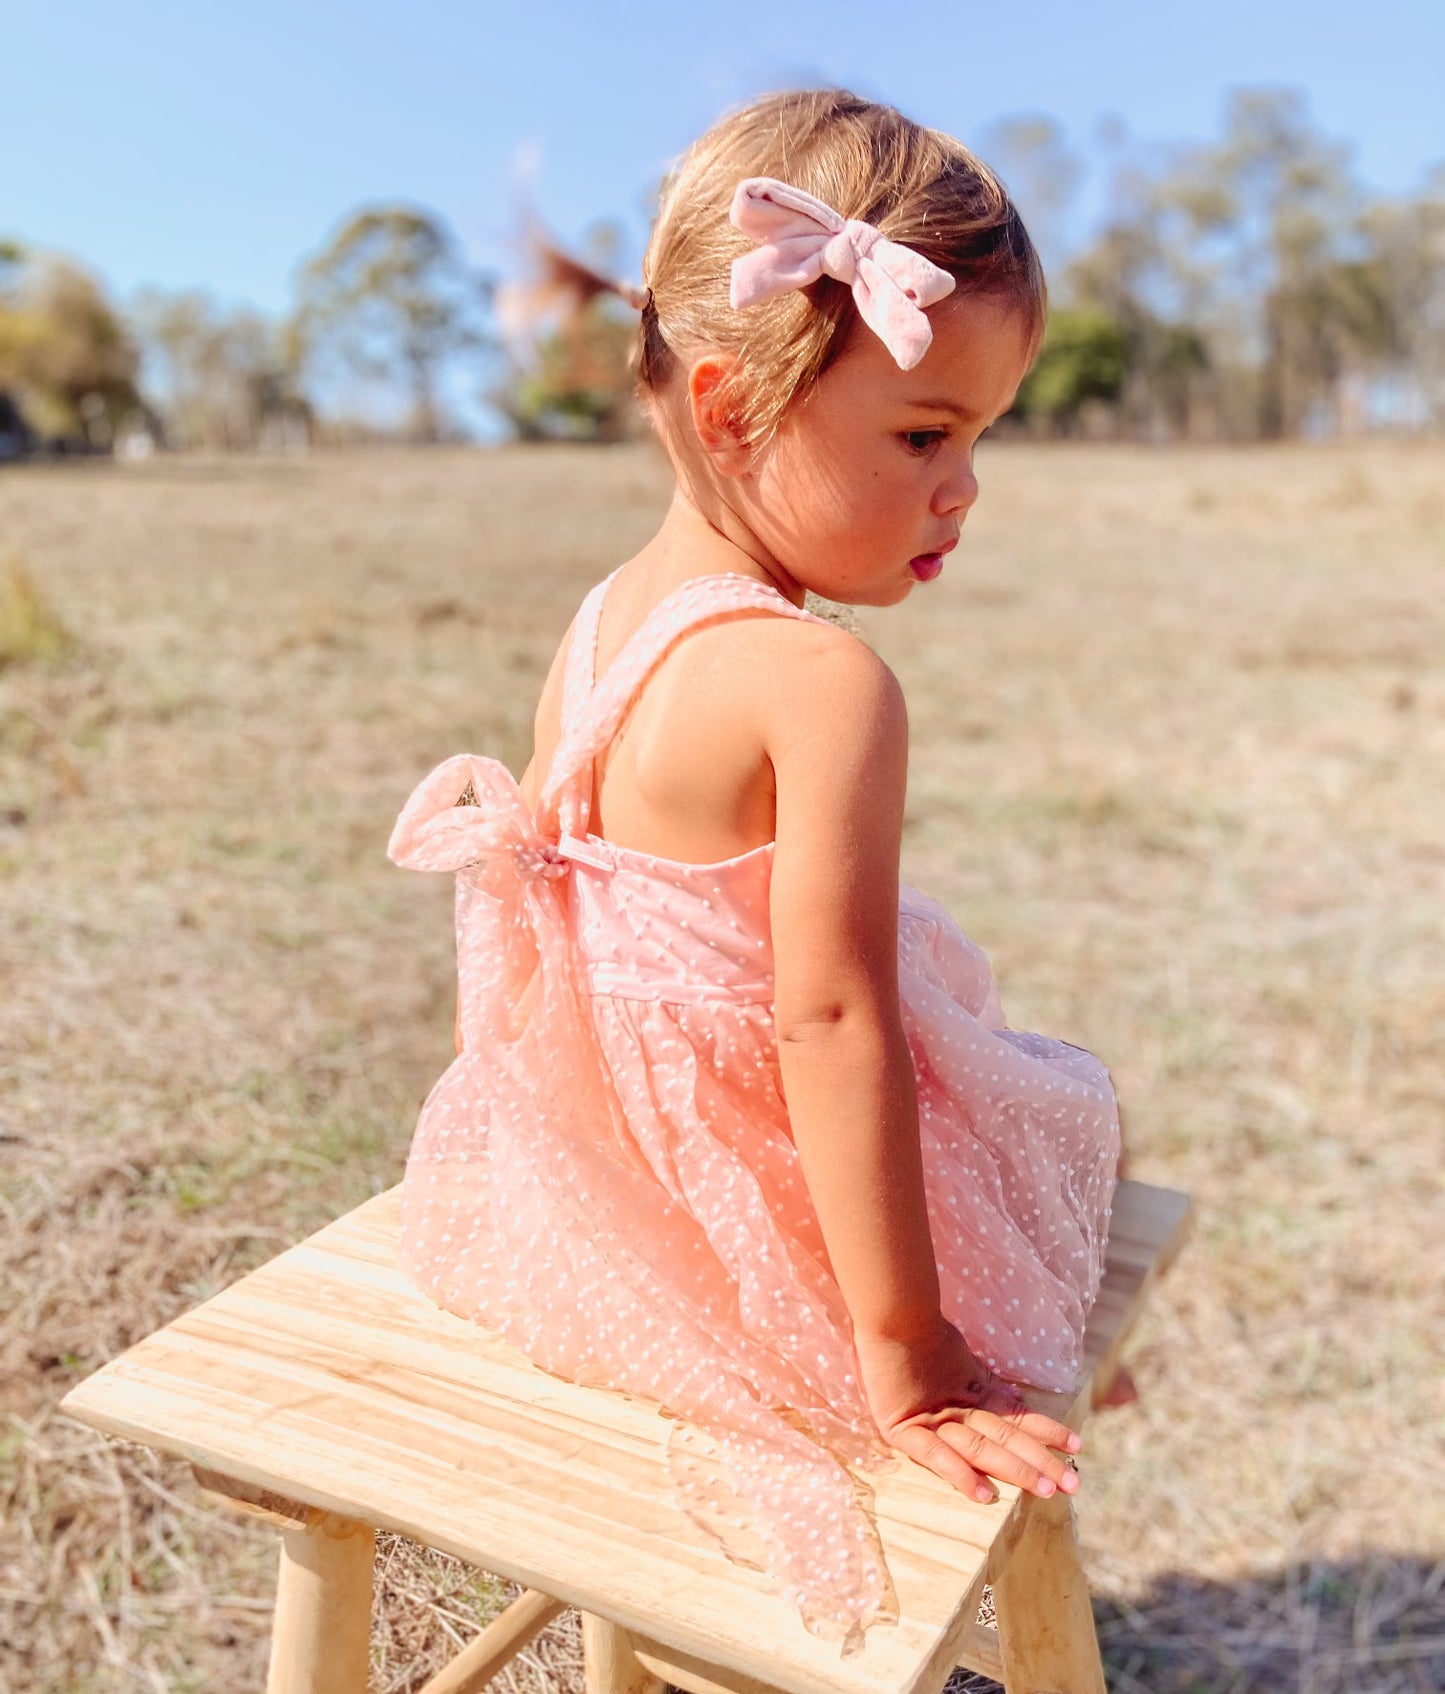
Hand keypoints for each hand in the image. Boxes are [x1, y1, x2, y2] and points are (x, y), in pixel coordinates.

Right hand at [853, 1314, 1081, 1504]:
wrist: (890, 1315)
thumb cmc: (920, 1335)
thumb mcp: (960, 1360)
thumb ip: (985, 1383)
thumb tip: (1015, 1397)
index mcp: (974, 1394)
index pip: (1018, 1418)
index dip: (1047, 1430)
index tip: (1077, 1444)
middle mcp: (961, 1410)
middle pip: (1007, 1438)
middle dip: (1042, 1461)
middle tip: (1073, 1483)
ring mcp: (934, 1420)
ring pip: (982, 1449)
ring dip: (1015, 1468)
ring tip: (1046, 1489)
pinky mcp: (903, 1429)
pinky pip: (935, 1456)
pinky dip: (959, 1474)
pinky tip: (984, 1495)